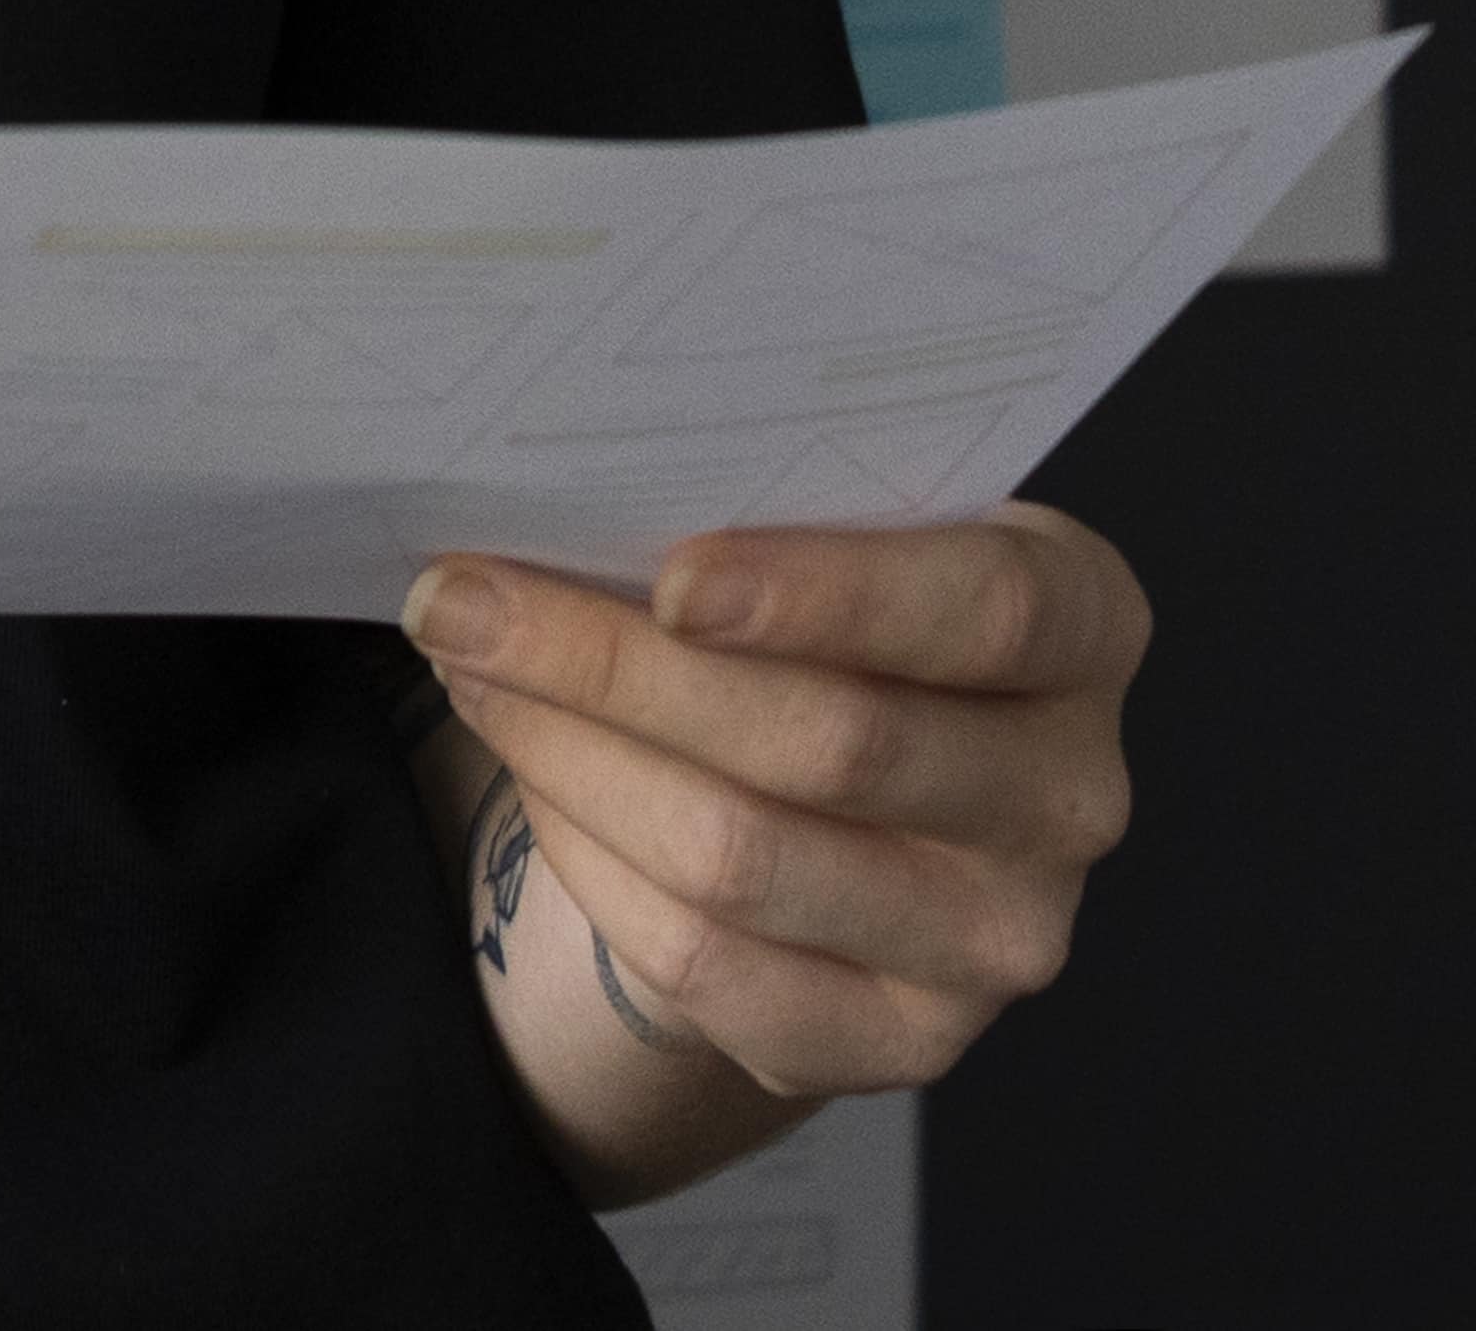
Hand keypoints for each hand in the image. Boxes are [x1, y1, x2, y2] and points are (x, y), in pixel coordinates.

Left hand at [416, 510, 1147, 1148]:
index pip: (988, 610)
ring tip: (469, 670)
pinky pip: (703, 961)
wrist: (820, 794)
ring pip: (740, 857)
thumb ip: (740, 511)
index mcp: (1082, 630)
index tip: (671, 577)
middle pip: (831, 744)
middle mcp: (1072, 794)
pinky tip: (531, 779)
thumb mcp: (816, 536)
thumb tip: (542, 499)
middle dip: (610, 667)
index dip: (829, 595)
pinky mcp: (903, 1042)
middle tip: (458, 601)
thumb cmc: (810, 619)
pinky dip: (586, 859)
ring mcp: (1000, 939)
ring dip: (566, 756)